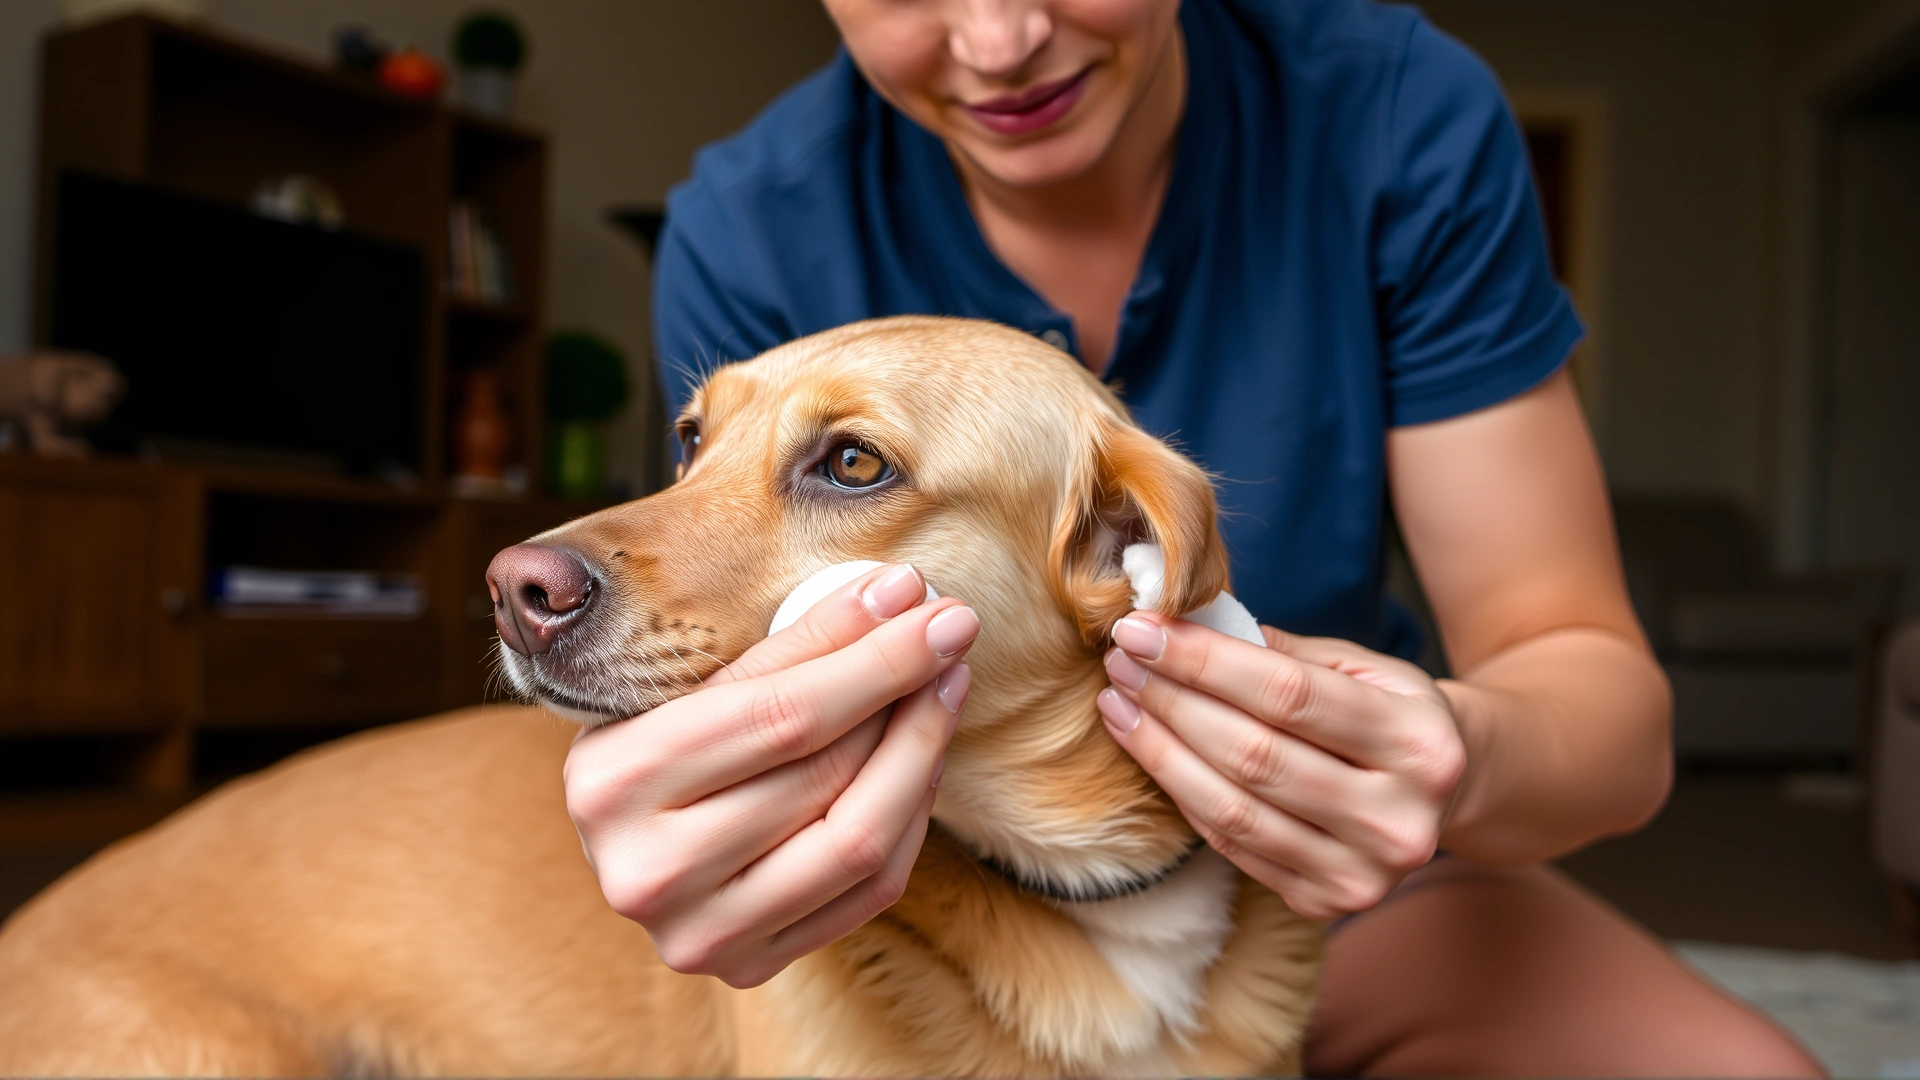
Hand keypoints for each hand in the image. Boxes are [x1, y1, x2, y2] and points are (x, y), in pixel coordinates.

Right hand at [563, 564, 980, 986]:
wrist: (620, 842)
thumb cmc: (659, 742)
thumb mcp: (697, 683)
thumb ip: (793, 645)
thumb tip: (901, 595)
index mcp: (615, 782)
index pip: (779, 714)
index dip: (873, 659)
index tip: (933, 608)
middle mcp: (648, 873)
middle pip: (823, 775)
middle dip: (904, 694)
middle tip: (951, 635)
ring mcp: (699, 934)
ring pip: (857, 842)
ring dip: (920, 754)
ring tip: (944, 690)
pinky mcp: (747, 967)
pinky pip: (867, 892)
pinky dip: (909, 818)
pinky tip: (922, 759)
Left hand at [1097, 614, 1464, 920]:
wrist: (1445, 793)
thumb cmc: (1390, 713)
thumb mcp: (1364, 668)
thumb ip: (1284, 654)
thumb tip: (1185, 628)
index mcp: (1421, 745)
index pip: (1287, 695)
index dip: (1203, 662)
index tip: (1141, 630)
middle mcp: (1400, 820)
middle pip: (1253, 756)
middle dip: (1172, 702)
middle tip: (1120, 662)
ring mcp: (1363, 873)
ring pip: (1233, 809)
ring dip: (1160, 751)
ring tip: (1119, 704)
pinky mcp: (1326, 904)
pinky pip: (1232, 845)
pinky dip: (1183, 793)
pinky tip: (1152, 751)